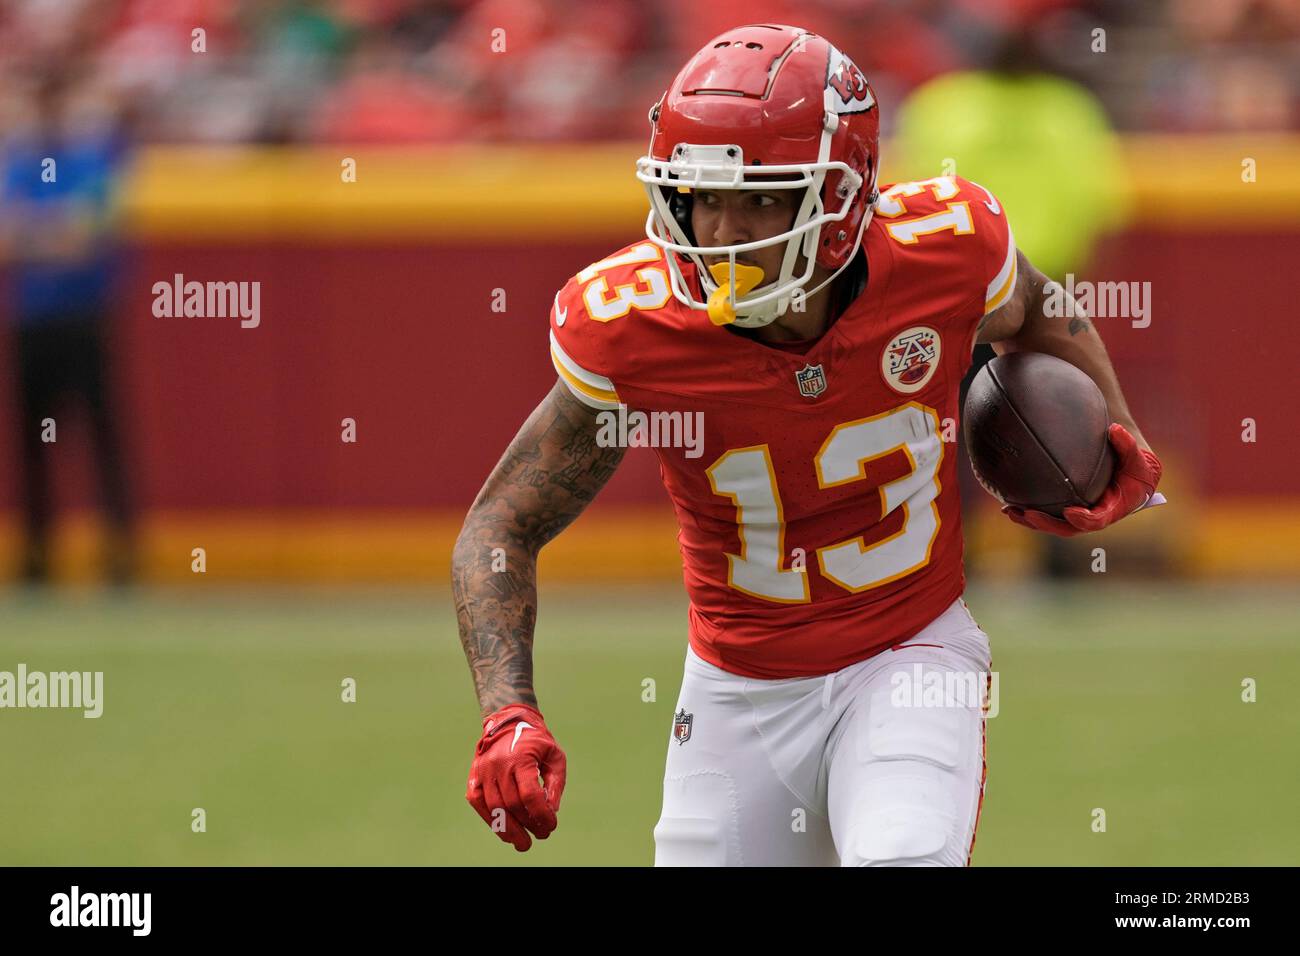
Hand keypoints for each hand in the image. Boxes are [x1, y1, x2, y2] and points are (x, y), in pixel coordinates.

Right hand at [466, 703, 565, 851]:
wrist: (508, 719)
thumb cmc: (536, 740)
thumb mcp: (554, 755)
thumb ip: (555, 783)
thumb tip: (551, 810)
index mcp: (520, 758)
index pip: (530, 795)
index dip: (541, 815)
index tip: (551, 826)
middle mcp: (498, 765)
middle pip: (511, 805)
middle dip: (527, 826)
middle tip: (539, 837)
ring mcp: (483, 771)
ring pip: (494, 808)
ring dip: (509, 830)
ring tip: (522, 843)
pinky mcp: (474, 776)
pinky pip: (479, 803)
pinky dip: (491, 820)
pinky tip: (504, 831)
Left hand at [1002, 423, 1162, 536]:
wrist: (1128, 469)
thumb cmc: (1134, 463)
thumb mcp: (1136, 455)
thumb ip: (1127, 445)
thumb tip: (1115, 430)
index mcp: (1114, 509)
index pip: (1097, 520)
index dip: (1084, 519)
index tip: (1069, 512)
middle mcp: (1095, 517)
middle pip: (1069, 528)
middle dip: (1048, 524)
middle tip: (1028, 513)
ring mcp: (1079, 515)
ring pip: (1054, 524)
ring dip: (1031, 520)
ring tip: (1011, 511)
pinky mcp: (1067, 510)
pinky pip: (1047, 515)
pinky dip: (1029, 513)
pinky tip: (1009, 506)